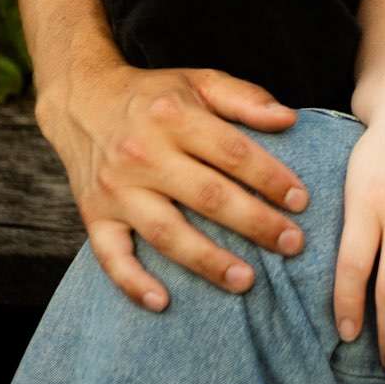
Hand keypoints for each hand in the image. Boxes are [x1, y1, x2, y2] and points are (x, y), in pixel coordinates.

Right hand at [36, 64, 306, 310]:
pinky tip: (163, 302)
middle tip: (292, 244)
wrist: (83, 101)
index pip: (232, 152)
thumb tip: (290, 119)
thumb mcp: (200, 81)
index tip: (301, 201)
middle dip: (255, 223)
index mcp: (174, 117)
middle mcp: (144, 154)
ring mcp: (116, 189)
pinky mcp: (94, 216)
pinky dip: (133, 282)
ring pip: (166, 232)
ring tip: (247, 281)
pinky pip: (111, 256)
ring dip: (208, 261)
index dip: (270, 178)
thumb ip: (246, 98)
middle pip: (207, 196)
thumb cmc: (155, 96)